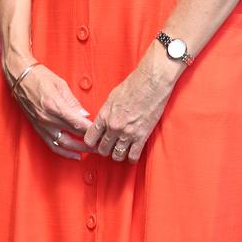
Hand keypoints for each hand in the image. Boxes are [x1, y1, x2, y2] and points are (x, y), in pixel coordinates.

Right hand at [12, 63, 95, 160]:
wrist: (20, 77)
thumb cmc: (39, 76)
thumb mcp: (60, 85)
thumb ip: (73, 102)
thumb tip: (84, 115)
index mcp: (55, 106)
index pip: (78, 124)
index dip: (91, 130)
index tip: (101, 132)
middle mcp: (48, 119)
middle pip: (73, 136)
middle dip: (89, 143)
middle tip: (100, 144)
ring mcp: (42, 125)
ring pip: (63, 144)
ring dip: (78, 150)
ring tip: (90, 152)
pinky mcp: (37, 128)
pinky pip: (51, 144)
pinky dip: (63, 152)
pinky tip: (73, 154)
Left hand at [83, 46, 177, 162]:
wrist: (151, 83)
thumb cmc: (133, 85)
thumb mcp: (112, 97)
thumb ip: (106, 112)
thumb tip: (102, 122)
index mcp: (104, 115)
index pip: (90, 138)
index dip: (92, 142)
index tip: (96, 142)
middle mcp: (114, 126)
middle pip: (103, 149)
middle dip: (105, 149)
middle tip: (109, 146)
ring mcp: (127, 133)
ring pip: (116, 155)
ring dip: (118, 154)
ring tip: (121, 149)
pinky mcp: (141, 136)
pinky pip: (133, 156)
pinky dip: (131, 157)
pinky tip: (132, 152)